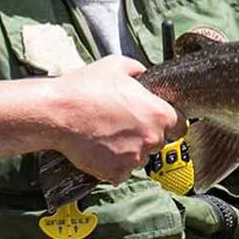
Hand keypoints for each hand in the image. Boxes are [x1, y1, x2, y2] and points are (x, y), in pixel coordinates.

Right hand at [46, 55, 183, 183]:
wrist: (58, 113)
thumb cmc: (86, 88)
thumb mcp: (118, 65)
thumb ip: (139, 71)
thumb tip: (144, 75)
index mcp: (159, 114)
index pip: (180, 126)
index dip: (169, 123)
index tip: (157, 122)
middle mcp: (152, 139)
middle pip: (158, 142)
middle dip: (145, 136)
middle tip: (123, 125)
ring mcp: (135, 159)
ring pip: (139, 158)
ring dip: (128, 151)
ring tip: (106, 135)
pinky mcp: (116, 173)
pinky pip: (120, 171)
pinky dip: (112, 164)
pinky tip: (99, 148)